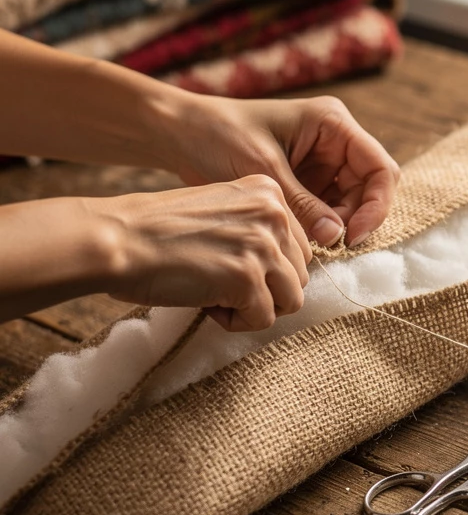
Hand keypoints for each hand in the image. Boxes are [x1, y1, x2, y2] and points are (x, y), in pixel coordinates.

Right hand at [94, 176, 311, 331]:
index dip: (269, 268)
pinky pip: (264, 319)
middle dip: (268, 290)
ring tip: (219, 298)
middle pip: (301, 274)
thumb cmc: (161, 231)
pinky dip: (237, 323)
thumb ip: (260, 230)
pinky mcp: (247, 278)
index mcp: (270, 192)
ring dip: (257, 308)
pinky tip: (208, 305)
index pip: (299, 247)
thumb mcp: (224, 212)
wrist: (119, 239)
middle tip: (225, 287)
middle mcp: (274, 214)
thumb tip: (290, 273)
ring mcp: (263, 245)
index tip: (233, 267)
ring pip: (292, 299)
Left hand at [163, 93, 400, 248]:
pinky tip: (300, 240)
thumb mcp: (263, 169)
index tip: (352, 235)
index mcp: (333, 124)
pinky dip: (320, 229)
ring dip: (337, 228)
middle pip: (370, 190)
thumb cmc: (219, 134)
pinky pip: (328, 212)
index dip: (376, 205)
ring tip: (309, 244)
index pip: (380, 168)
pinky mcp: (307, 184)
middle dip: (355, 219)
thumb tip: (336, 236)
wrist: (180, 134)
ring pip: (351, 205)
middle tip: (329, 246)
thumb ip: (303, 203)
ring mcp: (322, 165)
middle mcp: (336, 143)